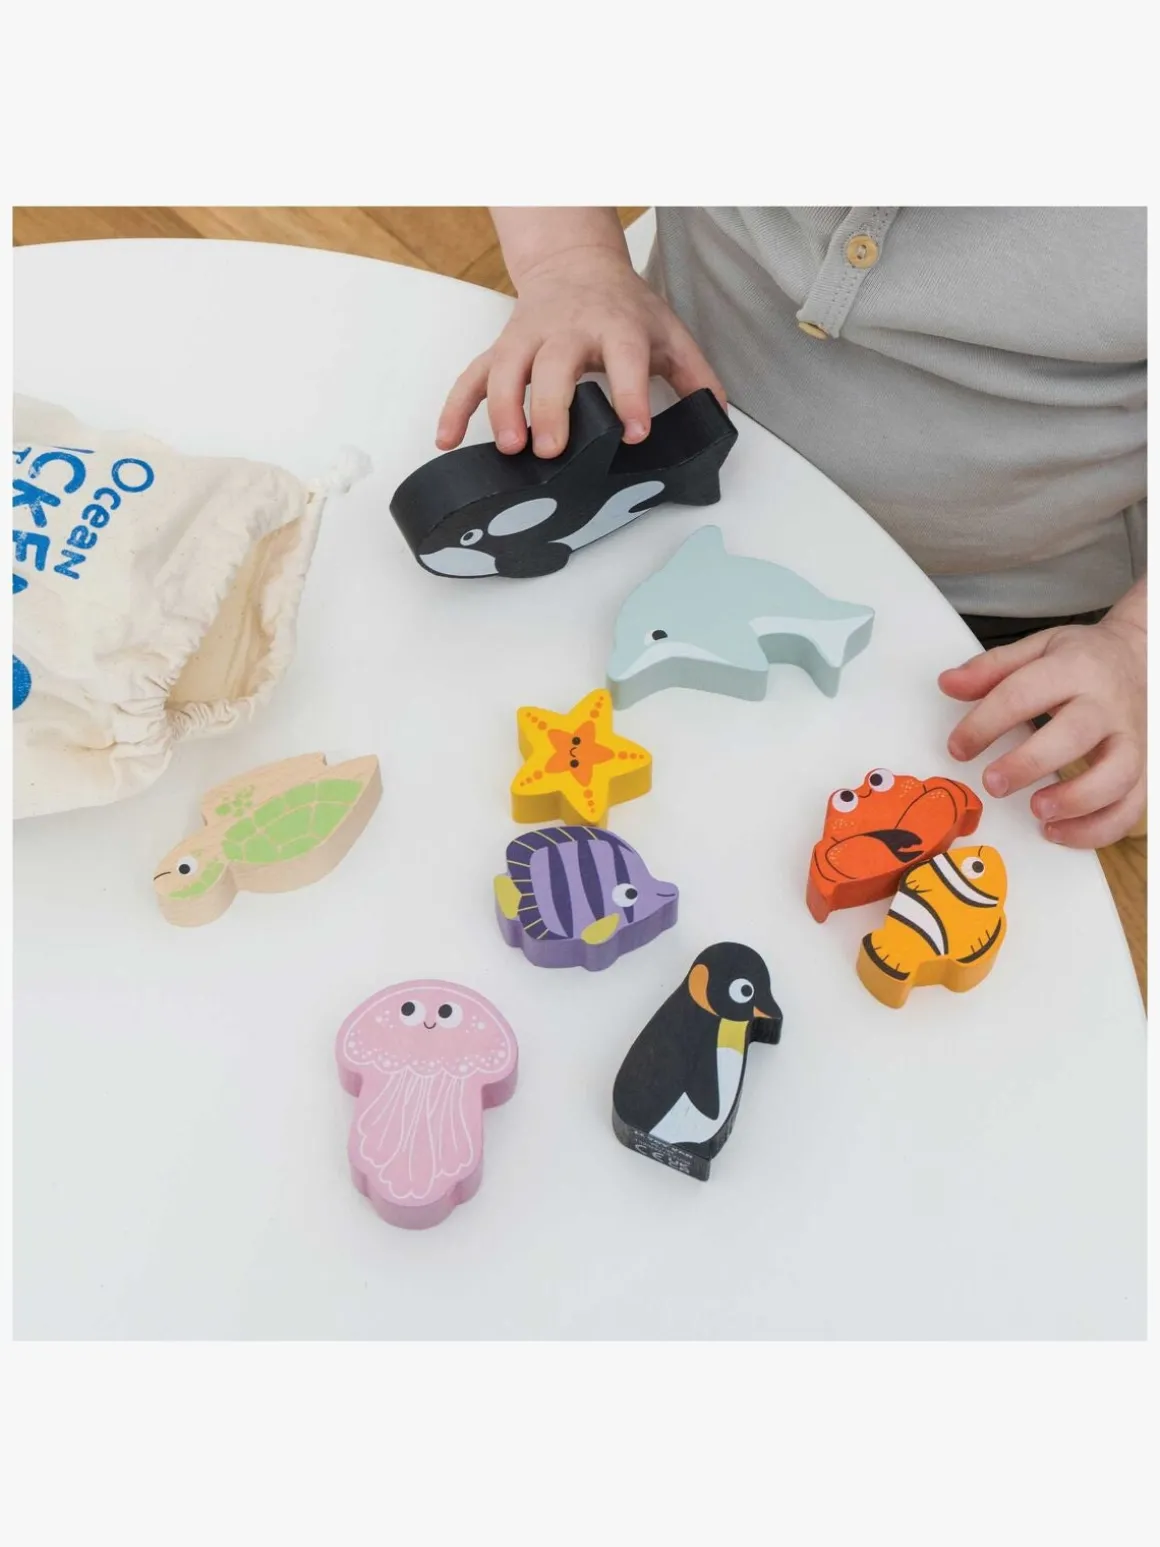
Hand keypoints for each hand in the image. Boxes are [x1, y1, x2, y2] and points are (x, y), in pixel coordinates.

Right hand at [436, 246, 725, 457]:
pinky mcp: (501, 347)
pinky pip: (471, 375)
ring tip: (508, 448)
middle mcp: (567, 330)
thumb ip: (696, 374)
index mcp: (615, 326)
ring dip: (501, 409)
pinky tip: (448, 441)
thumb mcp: (668, 332)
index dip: (630, 395)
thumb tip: (719, 416)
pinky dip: (456, 407)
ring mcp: (528, 338)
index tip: (634, 431)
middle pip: (552, 366)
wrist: (576, 263)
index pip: (624, 358)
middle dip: (549, 407)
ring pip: (505, 369)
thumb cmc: (625, 307)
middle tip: (551, 450)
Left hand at [938, 582, 1146, 847]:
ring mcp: (1132, 738)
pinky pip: (1130, 806)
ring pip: (1116, 774)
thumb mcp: (1037, 648)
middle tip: (992, 784)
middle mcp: (1106, 705)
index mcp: (1073, 669)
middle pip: (1075, 734)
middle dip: (1030, 763)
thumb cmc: (1083, 659)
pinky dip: (1098, 829)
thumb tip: (948, 684)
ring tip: (1036, 811)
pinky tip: (1059, 832)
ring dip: (1075, 800)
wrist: (1144, 658)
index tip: (958, 748)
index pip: (1024, 694)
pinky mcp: (1144, 768)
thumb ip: (992, 668)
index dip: (985, 723)